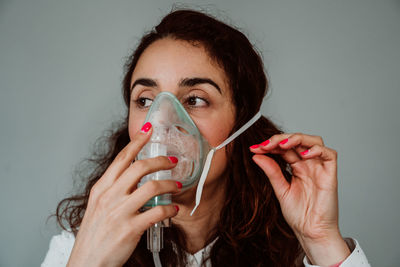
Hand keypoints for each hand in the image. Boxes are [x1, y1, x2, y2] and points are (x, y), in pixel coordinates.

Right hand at [67, 122, 180, 266]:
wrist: (87, 263)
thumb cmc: (95, 234)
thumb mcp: (98, 206)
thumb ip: (114, 190)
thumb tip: (135, 178)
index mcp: (102, 188)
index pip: (122, 158)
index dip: (138, 141)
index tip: (149, 129)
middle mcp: (109, 196)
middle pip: (139, 167)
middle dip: (160, 161)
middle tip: (172, 162)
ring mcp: (119, 212)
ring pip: (152, 187)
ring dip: (169, 185)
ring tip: (177, 186)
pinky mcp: (130, 229)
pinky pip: (157, 212)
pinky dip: (170, 209)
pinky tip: (174, 209)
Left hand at [250, 133, 349, 265]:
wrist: (311, 232)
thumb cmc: (299, 214)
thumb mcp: (280, 189)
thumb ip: (271, 172)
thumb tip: (257, 156)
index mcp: (297, 167)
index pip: (284, 148)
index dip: (270, 145)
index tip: (254, 149)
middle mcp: (309, 164)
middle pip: (298, 140)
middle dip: (280, 139)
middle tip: (265, 145)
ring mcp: (320, 168)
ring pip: (314, 141)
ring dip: (297, 138)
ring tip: (282, 145)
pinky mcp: (330, 175)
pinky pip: (330, 154)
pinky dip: (317, 150)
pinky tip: (303, 154)